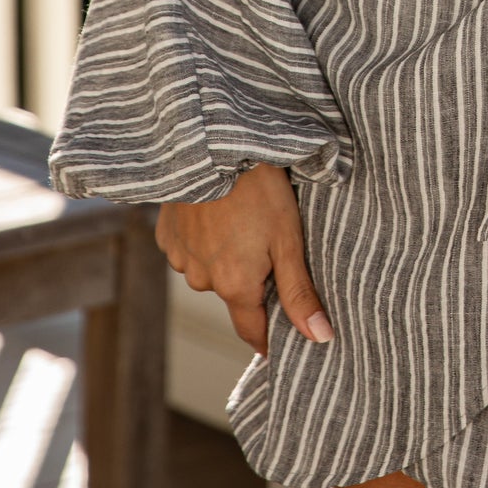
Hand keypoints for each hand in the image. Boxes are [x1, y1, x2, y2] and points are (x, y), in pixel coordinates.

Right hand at [155, 162, 331, 357]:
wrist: (213, 148)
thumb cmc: (258, 191)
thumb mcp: (289, 239)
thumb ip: (301, 292)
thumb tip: (320, 337)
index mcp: (235, 286)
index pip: (251, 330)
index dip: (267, 335)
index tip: (278, 338)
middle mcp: (203, 281)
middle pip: (233, 293)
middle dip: (250, 279)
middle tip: (267, 243)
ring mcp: (182, 258)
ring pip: (210, 269)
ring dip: (225, 256)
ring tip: (241, 220)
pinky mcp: (167, 236)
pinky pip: (190, 248)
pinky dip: (203, 237)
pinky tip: (216, 211)